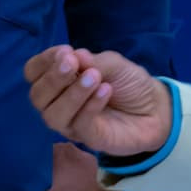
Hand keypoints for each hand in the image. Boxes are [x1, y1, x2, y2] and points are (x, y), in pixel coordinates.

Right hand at [24, 46, 170, 155]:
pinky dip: (90, 106)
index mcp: (59, 81)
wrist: (157, 108)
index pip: (33, 73)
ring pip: (53, 115)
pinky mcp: (90, 139)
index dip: (43, 61)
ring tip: (94, 77)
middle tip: (73, 64)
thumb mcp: (113, 63)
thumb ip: (91, 61)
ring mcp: (72, 124)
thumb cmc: (129, 83)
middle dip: (53, 78)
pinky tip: (105, 91)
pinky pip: (79, 125)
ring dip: (71, 94)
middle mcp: (59, 103)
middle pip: (37, 96)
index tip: (66, 51)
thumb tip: (72, 55)